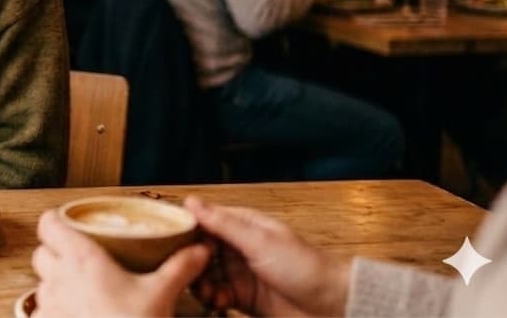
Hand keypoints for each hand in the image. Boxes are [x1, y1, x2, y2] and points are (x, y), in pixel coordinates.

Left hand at [31, 209, 209, 317]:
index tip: (70, 224)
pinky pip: (42, 312)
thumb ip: (180, 267)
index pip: (49, 223)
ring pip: (41, 283)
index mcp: (81, 259)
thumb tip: (200, 250)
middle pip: (42, 252)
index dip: (57, 221)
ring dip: (56, 282)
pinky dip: (55, 310)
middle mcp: (58, 278)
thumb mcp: (162, 293)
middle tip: (80, 258)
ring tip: (81, 288)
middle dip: (56, 252)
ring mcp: (49, 305)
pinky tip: (75, 315)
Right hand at [186, 196, 349, 316]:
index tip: (172, 241)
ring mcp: (241, 274)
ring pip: (205, 275)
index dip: (186, 231)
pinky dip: (213, 299)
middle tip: (188, 271)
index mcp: (243, 226)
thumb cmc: (306, 267)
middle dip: (191, 262)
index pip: (204, 221)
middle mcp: (239, 248)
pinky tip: (219, 302)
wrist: (334, 306)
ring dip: (201, 283)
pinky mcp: (243, 298)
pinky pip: (217, 296)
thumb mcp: (260, 241)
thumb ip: (223, 223)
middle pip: (200, 250)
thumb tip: (192, 201)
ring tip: (207, 291)